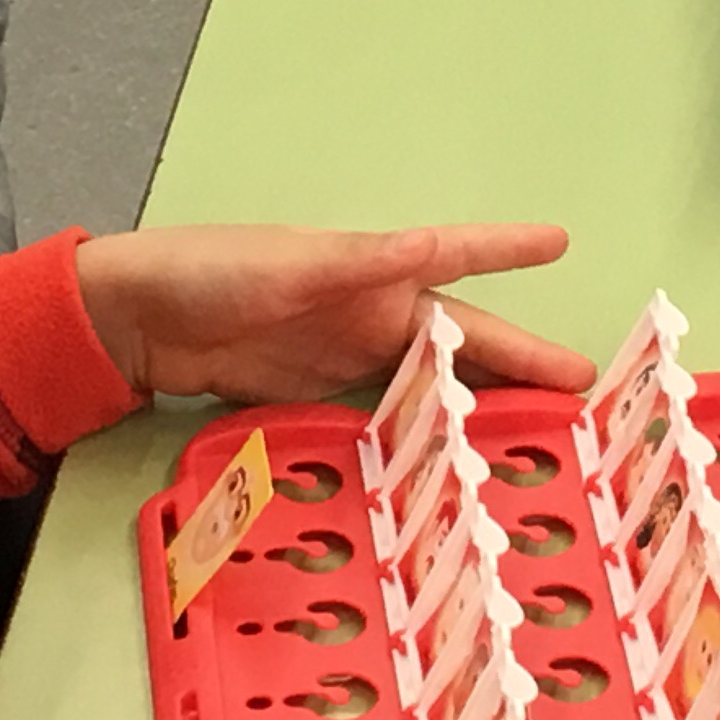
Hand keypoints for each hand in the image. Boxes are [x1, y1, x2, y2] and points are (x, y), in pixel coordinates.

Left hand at [74, 224, 589, 402]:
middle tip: (585, 397)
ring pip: (433, 388)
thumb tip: (429, 245)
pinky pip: (388, 423)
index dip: (507, 252)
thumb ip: (359, 263)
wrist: (134, 321)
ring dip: (481, 413)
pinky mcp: (319, 403)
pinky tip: (450, 477)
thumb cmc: (210, 273)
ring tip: (537, 447)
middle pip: (462, 344)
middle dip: (522, 365)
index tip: (561, 242)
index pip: (455, 259)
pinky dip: (422, 444)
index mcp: (372, 271)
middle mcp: (371, 316)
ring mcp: (347, 361)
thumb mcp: (288, 266)